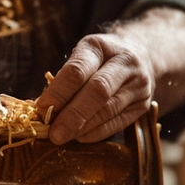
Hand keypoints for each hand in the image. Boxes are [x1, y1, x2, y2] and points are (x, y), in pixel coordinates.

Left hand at [36, 34, 153, 144]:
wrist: (143, 55)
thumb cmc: (101, 59)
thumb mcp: (83, 56)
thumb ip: (64, 79)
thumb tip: (42, 110)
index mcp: (100, 46)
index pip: (77, 70)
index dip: (58, 92)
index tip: (41, 110)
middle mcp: (124, 62)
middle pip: (97, 91)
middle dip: (72, 115)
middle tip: (54, 134)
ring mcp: (138, 84)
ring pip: (108, 110)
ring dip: (83, 127)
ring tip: (63, 137)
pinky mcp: (143, 105)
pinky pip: (118, 123)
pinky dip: (96, 133)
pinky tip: (80, 138)